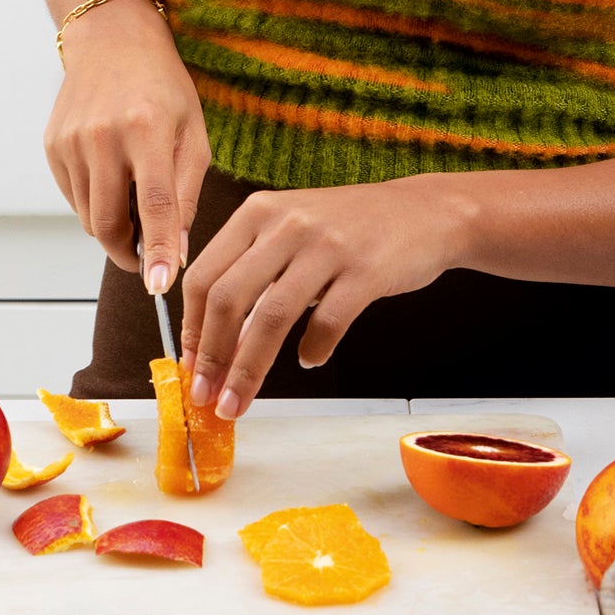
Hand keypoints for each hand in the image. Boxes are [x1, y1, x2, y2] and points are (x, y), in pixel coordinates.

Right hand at [43, 0, 209, 297]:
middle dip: (129, 251)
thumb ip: (187, 194)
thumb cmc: (163, 87)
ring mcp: (71, 141)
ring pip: (89, 217)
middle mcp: (103, 135)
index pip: (153, 204)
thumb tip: (176, 253)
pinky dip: (95, 202)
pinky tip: (111, 175)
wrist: (112, 40)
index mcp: (147, 128)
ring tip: (134, 200)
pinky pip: (75, 198)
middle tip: (148, 253)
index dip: (157, 250)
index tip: (159, 287)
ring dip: (113, 225)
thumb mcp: (193, 133)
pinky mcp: (52, 146)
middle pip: (110, 222)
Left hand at [180, 177, 468, 417]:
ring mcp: (327, 245)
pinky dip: (314, 349)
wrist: (424, 212)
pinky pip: (328, 321)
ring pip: (271, 317)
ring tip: (239, 402)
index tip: (189, 366)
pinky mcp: (365, 269)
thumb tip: (214, 337)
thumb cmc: (350, 227)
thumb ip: (254, 268)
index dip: (191, 328)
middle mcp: (287, 223)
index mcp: (258, 212)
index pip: (205, 275)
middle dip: (211, 356)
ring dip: (248, 369)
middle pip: (229, 298)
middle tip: (206, 394)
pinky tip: (310, 359)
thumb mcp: (291, 228)